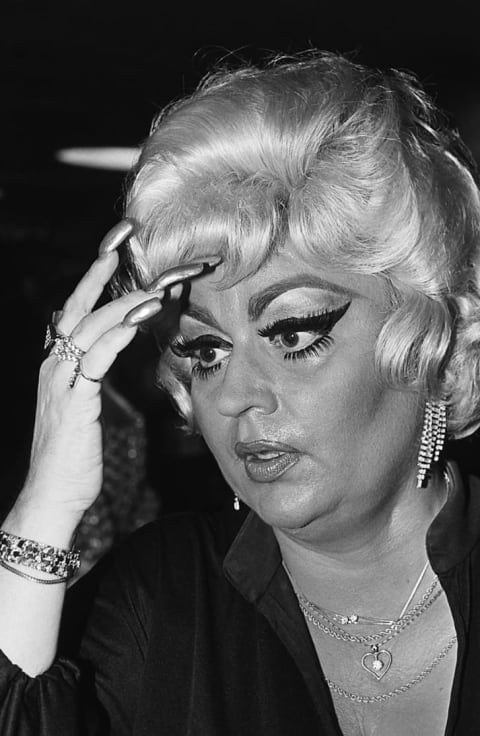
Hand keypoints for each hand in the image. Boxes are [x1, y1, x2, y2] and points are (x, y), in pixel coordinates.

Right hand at [16, 220, 219, 525]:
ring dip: (121, 306)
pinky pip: (95, 361)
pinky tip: (138, 322)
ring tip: (152, 288)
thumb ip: (87, 373)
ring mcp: (60, 383)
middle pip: (76, 310)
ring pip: (88, 329)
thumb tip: (101, 348)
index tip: (111, 250)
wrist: (51, 494)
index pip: (74, 312)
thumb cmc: (71, 453)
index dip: (92, 280)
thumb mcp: (80, 406)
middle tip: (121, 244)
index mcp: (57, 366)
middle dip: (98, 274)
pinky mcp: (73, 403)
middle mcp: (54, 367)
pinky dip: (117, 337)